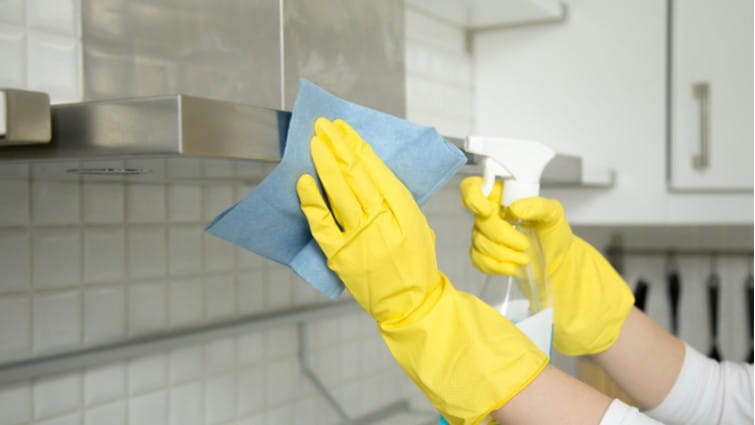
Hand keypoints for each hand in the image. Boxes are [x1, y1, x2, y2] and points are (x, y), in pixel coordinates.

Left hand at [298, 119, 547, 424]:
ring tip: (315, 143)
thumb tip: (368, 171)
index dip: (358, 146)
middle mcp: (383, 222)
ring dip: (325, 164)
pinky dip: (311, 202)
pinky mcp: (340, 256)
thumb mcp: (417, 224)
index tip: (345, 129)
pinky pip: (321, 224)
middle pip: (356, 176)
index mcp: (405, 212)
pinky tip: (304, 182)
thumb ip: (396, 199)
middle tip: (323, 126)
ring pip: (339, 193)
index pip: (377, 170)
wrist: (411, 304)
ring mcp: (359, 239)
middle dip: (338, 147)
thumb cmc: (415, 263)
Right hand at [460, 176, 633, 355]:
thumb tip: (515, 208)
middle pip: (480, 222)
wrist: (555, 259)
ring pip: (480, 243)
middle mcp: (488, 213)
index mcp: (500, 196)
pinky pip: (479, 260)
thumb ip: (538, 206)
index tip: (488, 211)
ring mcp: (482, 234)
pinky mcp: (482, 254)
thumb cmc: (552, 231)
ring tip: (526, 257)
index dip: (472, 196)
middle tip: (525, 243)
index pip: (472, 188)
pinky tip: (514, 266)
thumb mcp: (554, 214)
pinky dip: (498, 266)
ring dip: (505, 254)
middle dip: (504, 236)